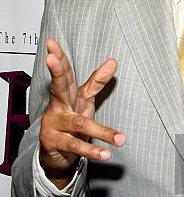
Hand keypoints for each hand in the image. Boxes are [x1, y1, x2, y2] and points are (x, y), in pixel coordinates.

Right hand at [39, 38, 125, 187]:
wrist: (57, 155)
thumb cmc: (71, 122)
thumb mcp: (85, 100)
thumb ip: (97, 81)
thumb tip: (113, 61)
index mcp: (67, 94)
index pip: (64, 73)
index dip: (59, 57)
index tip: (51, 42)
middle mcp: (58, 106)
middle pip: (58, 86)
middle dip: (56, 71)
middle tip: (50, 58)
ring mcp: (54, 124)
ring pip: (79, 124)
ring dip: (102, 131)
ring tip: (121, 139)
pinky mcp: (53, 142)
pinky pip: (75, 145)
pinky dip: (92, 150)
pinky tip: (106, 154)